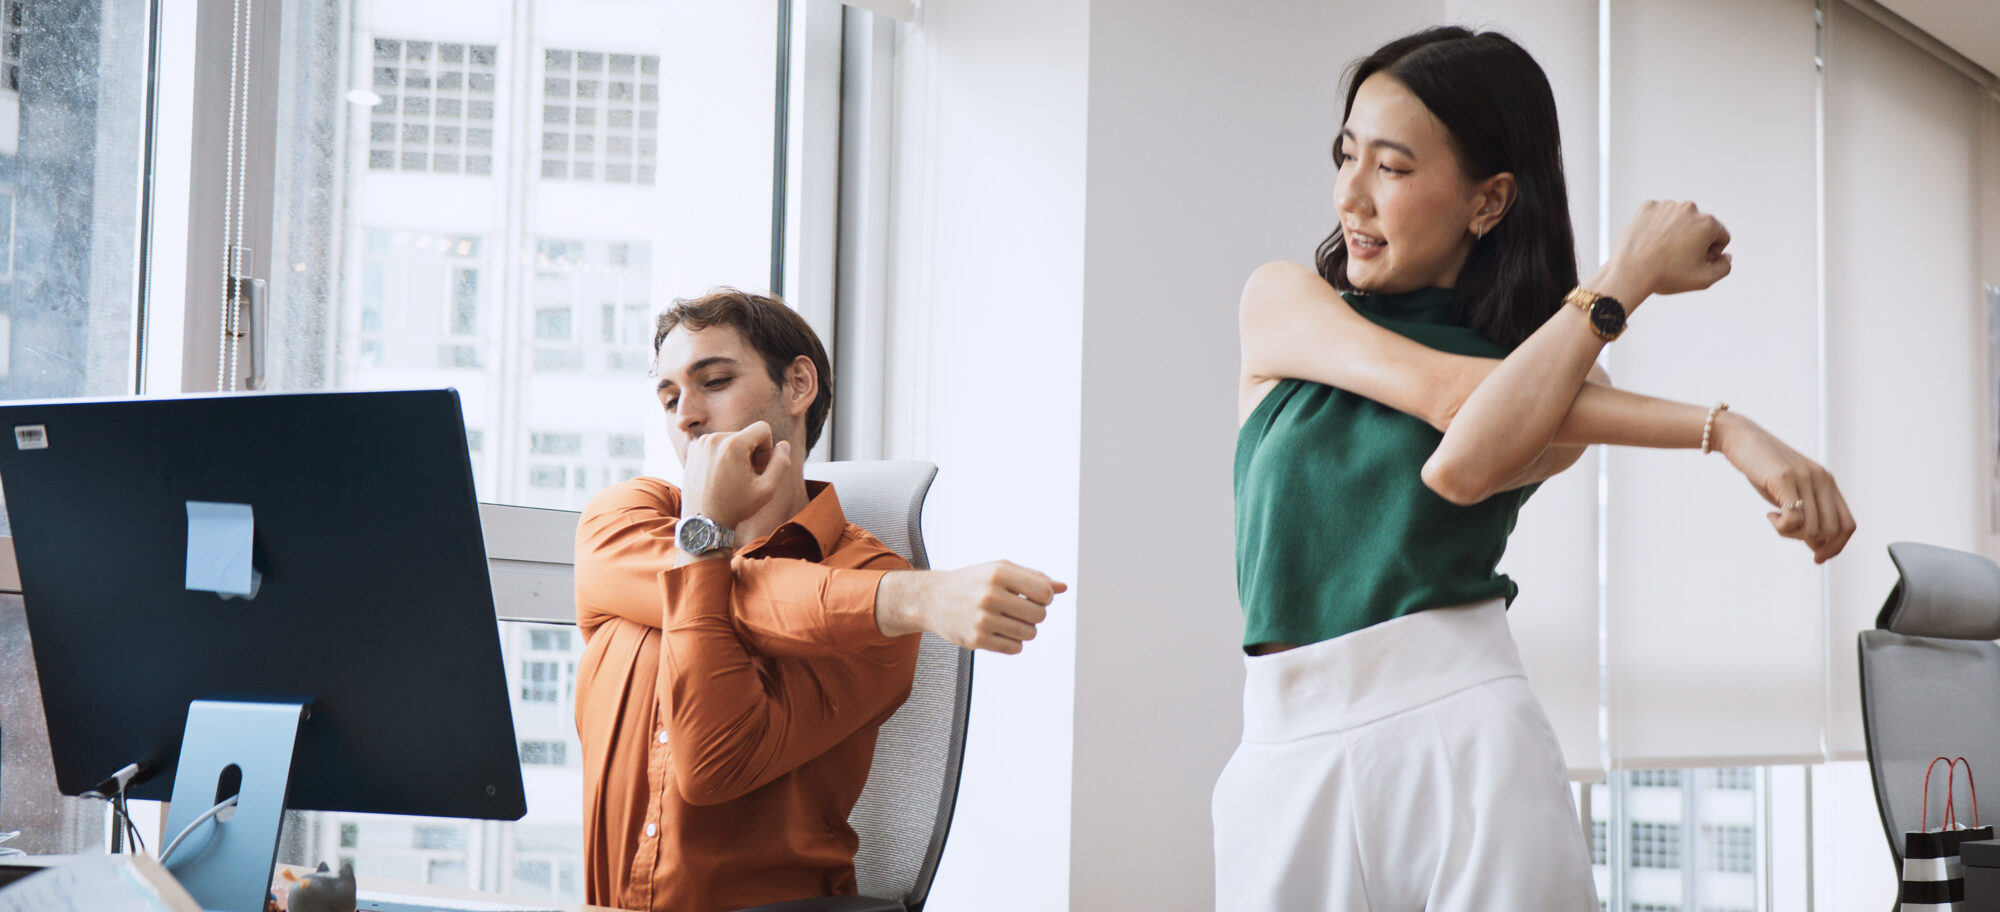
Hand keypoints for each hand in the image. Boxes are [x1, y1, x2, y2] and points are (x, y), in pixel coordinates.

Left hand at [678, 420, 792, 529]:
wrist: (703, 522)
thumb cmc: (735, 507)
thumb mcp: (767, 489)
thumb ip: (781, 464)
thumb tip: (784, 445)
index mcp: (733, 444)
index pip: (763, 428)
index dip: (767, 448)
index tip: (760, 467)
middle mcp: (714, 438)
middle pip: (746, 434)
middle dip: (751, 451)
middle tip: (746, 476)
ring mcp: (701, 443)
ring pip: (731, 438)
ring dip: (736, 454)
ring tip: (732, 477)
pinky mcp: (693, 449)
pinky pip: (717, 444)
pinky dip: (722, 456)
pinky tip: (719, 476)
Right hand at [875, 560, 1069, 653]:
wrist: (933, 599)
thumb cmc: (972, 582)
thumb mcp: (1000, 570)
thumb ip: (1033, 577)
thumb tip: (1063, 587)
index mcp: (999, 573)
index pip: (1045, 593)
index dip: (1045, 597)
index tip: (1034, 597)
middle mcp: (990, 595)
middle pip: (1039, 615)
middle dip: (1034, 615)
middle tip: (1019, 610)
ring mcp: (982, 619)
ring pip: (1030, 634)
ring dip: (1025, 630)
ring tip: (1009, 621)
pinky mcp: (976, 640)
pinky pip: (1015, 648)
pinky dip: (1013, 642)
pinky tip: (1000, 632)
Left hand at [1605, 200, 1732, 299]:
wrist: (1629, 271)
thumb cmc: (1667, 276)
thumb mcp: (1704, 279)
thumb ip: (1724, 267)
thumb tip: (1726, 255)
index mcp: (1707, 223)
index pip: (1720, 236)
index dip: (1712, 253)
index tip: (1697, 263)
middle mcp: (1689, 208)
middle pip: (1699, 226)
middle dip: (1695, 241)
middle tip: (1678, 259)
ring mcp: (1666, 205)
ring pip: (1678, 220)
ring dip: (1676, 232)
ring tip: (1662, 251)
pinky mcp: (1647, 207)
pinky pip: (1659, 216)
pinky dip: (1657, 227)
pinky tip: (1650, 242)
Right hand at [1712, 412, 1856, 563]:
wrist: (1740, 438)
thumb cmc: (1763, 469)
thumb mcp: (1790, 494)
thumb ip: (1807, 515)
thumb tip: (1818, 546)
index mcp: (1828, 483)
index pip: (1847, 525)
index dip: (1836, 547)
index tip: (1816, 557)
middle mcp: (1822, 480)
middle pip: (1832, 530)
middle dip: (1811, 542)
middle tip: (1787, 533)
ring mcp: (1805, 478)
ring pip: (1813, 528)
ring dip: (1792, 534)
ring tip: (1775, 520)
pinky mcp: (1784, 478)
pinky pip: (1794, 519)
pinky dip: (1781, 527)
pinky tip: (1770, 515)